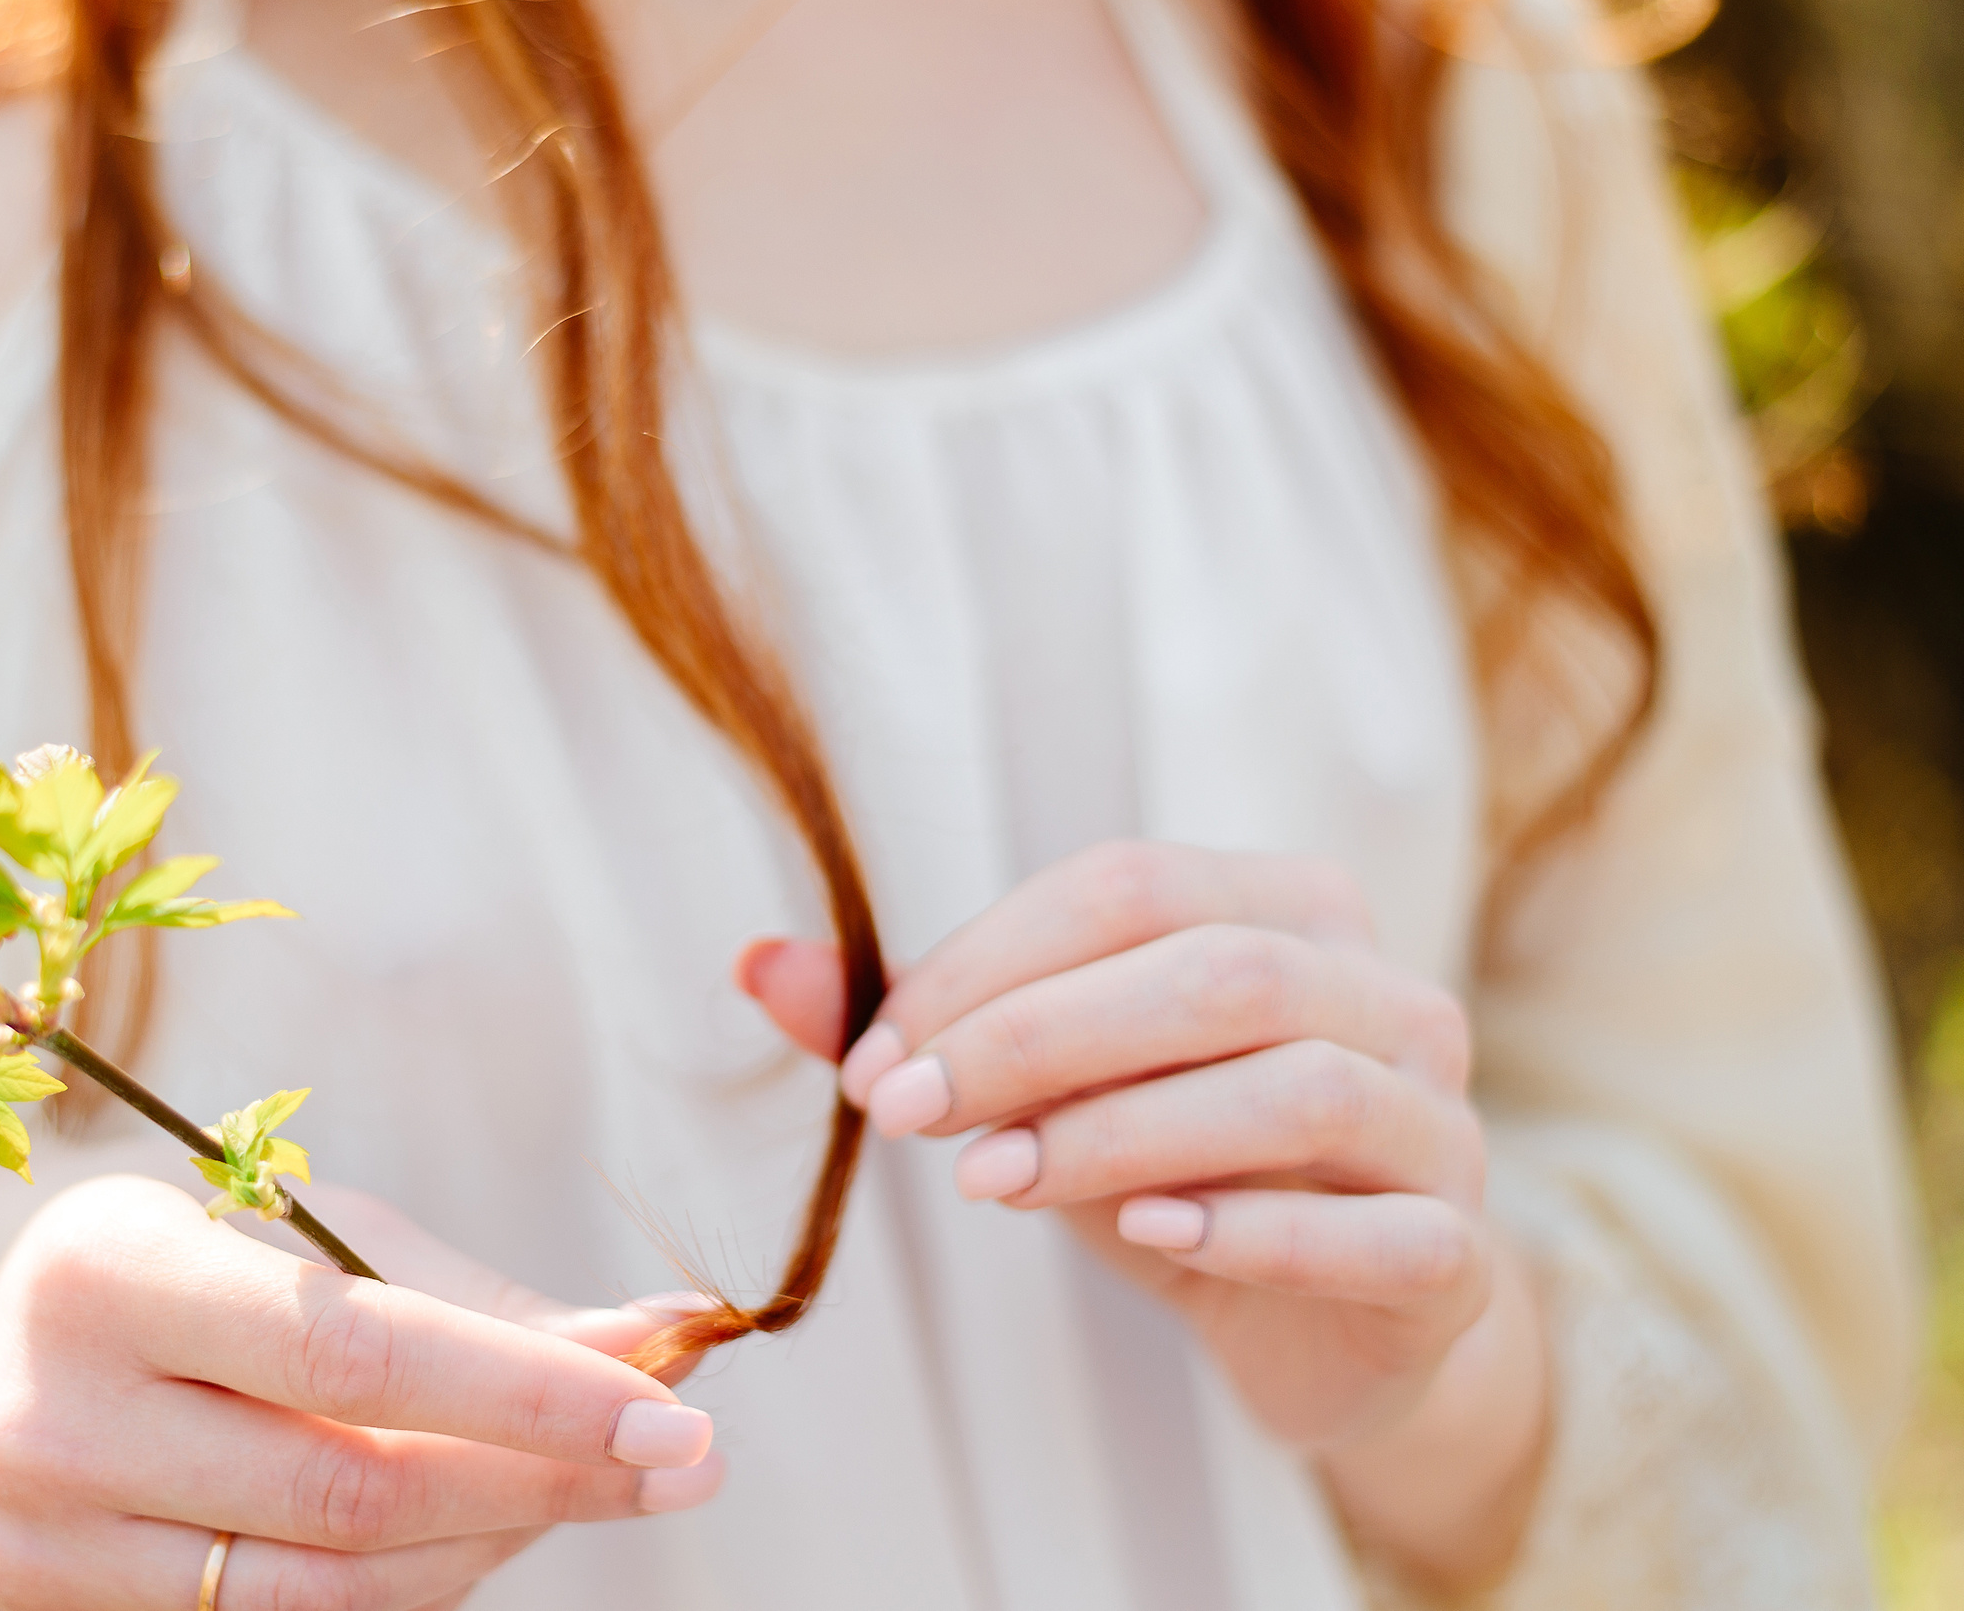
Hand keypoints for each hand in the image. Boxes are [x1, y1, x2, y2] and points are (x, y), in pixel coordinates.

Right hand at [0, 1175, 723, 1609]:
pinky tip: (488, 1522)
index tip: (671, 1410)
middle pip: (351, 1492)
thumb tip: (672, 1336)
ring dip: (496, 1541)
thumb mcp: (319, 1232)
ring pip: (331, 1587)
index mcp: (108, 1270)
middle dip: (543, 1478)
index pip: (350, 1352)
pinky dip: (414, 1580)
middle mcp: (50, 1416)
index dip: (521, 1393)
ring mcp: (40, 1540)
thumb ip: (482, 1301)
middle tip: (682, 1458)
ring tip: (595, 1483)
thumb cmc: (200, 1253)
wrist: (2, 1329)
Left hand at [740, 841, 1545, 1585]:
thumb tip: (756, 965)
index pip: (1130, 888)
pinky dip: (1253, 1228)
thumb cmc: (1179, 1170)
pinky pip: (1373, 1230)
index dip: (989, 963)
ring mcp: (1438, 1123)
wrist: (1330, 1320)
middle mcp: (1386, 995)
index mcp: (1289, 909)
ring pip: (1298, 1088)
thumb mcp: (1046, 1091)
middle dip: (1040, 1036)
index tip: (876, 1061)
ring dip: (1122, 1131)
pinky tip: (1147, 1238)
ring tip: (992, 1183)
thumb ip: (920, 1028)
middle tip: (912, 1115)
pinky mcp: (1452, 1254)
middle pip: (1218, 972)